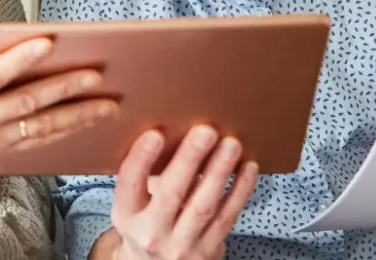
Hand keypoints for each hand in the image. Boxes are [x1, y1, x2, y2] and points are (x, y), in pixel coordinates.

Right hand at [0, 37, 119, 244]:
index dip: (19, 59)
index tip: (48, 41)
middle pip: (27, 103)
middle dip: (63, 88)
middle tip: (96, 74)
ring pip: (43, 128)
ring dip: (78, 116)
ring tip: (109, 104)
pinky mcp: (6, 155)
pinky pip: (42, 143)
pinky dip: (69, 132)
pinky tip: (92, 121)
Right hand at [104, 125, 258, 259]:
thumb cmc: (146, 222)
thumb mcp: (133, 204)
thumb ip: (144, 175)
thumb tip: (171, 127)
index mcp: (127, 214)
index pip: (129, 184)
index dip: (141, 159)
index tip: (154, 134)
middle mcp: (151, 232)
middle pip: (171, 194)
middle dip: (189, 160)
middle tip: (205, 131)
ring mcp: (182, 244)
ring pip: (204, 206)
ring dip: (220, 172)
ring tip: (231, 144)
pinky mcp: (209, 250)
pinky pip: (227, 218)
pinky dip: (240, 191)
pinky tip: (248, 168)